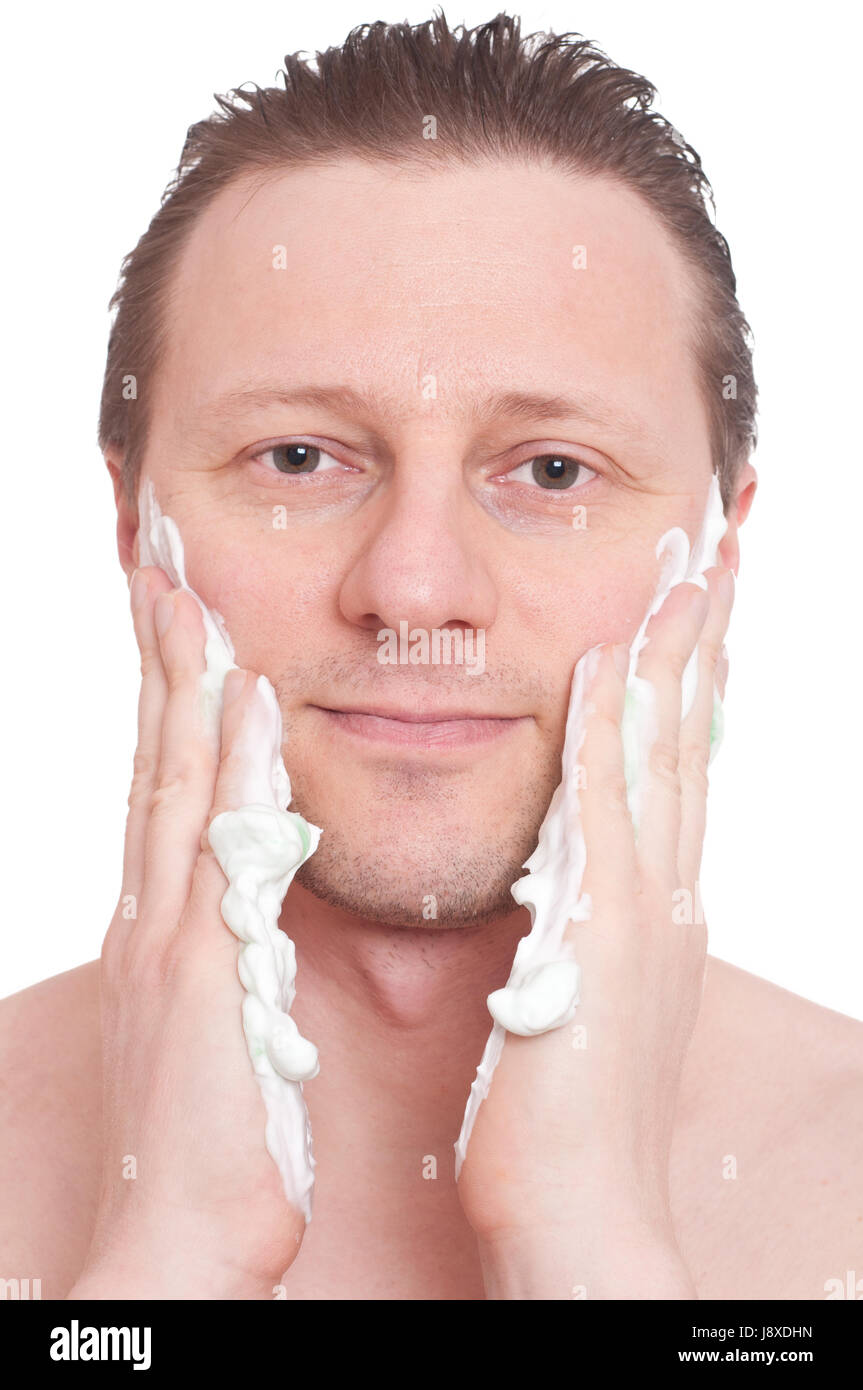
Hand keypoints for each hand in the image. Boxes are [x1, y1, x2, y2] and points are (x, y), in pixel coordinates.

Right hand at [72, 568, 305, 1299]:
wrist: (173, 1243)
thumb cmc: (214, 1143)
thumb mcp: (219, 1027)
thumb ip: (230, 955)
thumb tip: (253, 909)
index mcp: (165, 925)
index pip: (168, 785)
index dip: (172, 699)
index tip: (184, 621)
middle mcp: (154, 913)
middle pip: (155, 760)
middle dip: (160, 660)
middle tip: (164, 568)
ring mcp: (167, 936)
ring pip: (171, 781)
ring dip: (181, 683)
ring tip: (186, 592)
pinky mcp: (198, 971)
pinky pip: (219, 847)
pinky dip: (227, 768)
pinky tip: (244, 700)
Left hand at [456, 567, 733, 1297]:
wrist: (584, 1211)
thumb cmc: (565, 1115)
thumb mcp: (581, 995)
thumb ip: (580, 924)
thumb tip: (565, 875)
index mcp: (658, 905)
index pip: (679, 765)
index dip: (690, 680)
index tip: (693, 606)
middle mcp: (666, 890)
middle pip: (689, 738)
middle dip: (703, 637)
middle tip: (716, 550)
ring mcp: (642, 904)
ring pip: (663, 750)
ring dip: (673, 652)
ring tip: (688, 565)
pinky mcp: (600, 928)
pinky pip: (604, 802)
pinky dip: (612, 727)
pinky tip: (612, 659)